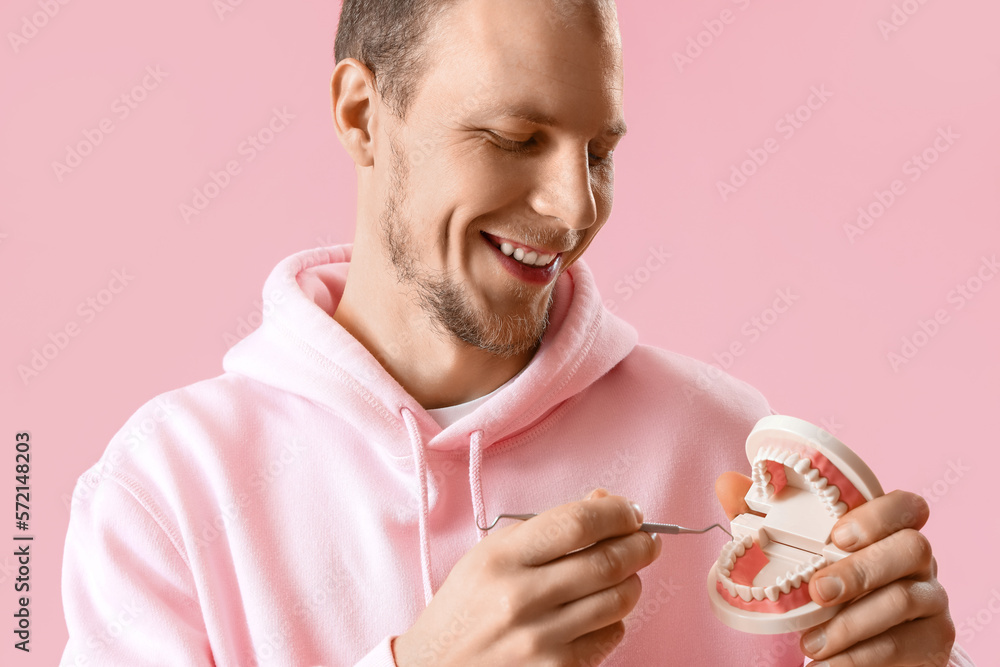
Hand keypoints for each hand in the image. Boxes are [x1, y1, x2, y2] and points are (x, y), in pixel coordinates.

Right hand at [392, 488, 662, 666]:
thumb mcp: (490, 555)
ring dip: (632, 581)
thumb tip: (604, 503)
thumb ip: (546, 528)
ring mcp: (539, 640)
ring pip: (617, 600)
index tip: (631, 512)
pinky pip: (609, 637)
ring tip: (626, 573)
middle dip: (640, 545)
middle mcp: (520, 598)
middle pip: (606, 561)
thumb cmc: (465, 606)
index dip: (616, 513)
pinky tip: (600, 610)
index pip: (576, 524)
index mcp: (500, 559)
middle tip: (647, 540)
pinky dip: (615, 619)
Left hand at [716, 473, 955, 665]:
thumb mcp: (790, 551)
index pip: (906, 505)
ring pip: (904, 601)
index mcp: (889, 530)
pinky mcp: (932, 642)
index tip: (839, 535)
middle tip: (818, 592)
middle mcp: (918, 561)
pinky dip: (860, 659)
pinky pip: (903, 647)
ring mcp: (932, 601)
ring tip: (810, 643)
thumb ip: (760, 516)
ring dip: (851, 623)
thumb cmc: (823, 585)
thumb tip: (728, 483)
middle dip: (861, 570)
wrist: (854, 647)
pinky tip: (827, 664)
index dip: (879, 515)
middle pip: (912, 548)